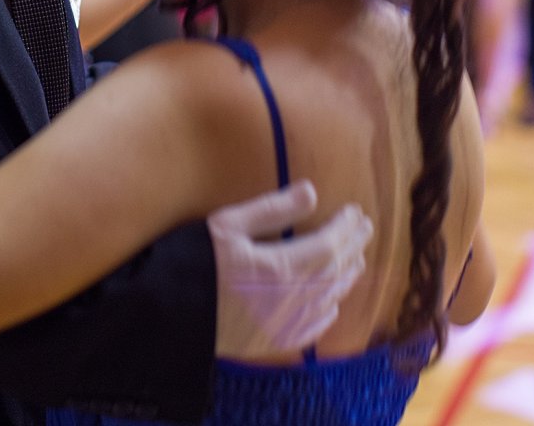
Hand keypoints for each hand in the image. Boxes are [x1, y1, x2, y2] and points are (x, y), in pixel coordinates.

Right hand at [208, 183, 372, 361]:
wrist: (168, 316)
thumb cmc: (194, 263)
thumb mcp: (227, 225)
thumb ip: (272, 210)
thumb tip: (311, 191)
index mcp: (281, 267)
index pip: (330, 244)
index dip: (346, 228)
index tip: (356, 212)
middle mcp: (291, 300)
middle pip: (336, 271)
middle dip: (353, 247)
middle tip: (364, 229)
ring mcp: (284, 325)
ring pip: (329, 299)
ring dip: (347, 277)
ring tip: (356, 260)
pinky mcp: (272, 343)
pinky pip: (313, 329)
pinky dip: (329, 312)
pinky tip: (332, 304)